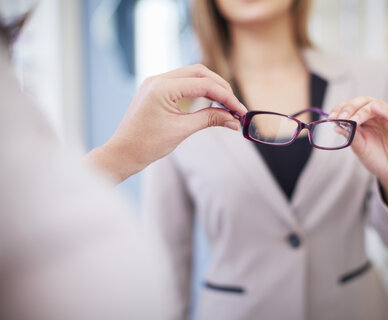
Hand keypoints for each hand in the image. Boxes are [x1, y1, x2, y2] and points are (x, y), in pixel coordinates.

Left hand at [85, 64, 246, 182]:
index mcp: (163, 87)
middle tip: (235, 106)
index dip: (226, 97)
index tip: (240, 111)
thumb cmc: (147, 145)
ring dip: (211, 88)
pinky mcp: (156, 90)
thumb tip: (233, 119)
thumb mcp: (182, 131)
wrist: (123, 153)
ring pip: (192, 76)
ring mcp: (156, 83)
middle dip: (221, 88)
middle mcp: (158, 79)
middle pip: (200, 73)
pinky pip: (183, 83)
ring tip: (225, 105)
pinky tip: (210, 103)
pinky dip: (199, 91)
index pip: (204, 84)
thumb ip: (209, 119)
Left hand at [329, 96, 387, 216]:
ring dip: (361, 111)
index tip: (331, 117)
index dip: (340, 109)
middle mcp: (374, 115)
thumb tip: (335, 126)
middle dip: (348, 108)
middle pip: (361, 102)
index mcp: (363, 119)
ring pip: (373, 104)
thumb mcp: (359, 147)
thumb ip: (350, 136)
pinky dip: (382, 109)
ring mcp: (386, 117)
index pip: (350, 106)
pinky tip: (374, 108)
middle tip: (340, 118)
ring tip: (352, 120)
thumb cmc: (376, 158)